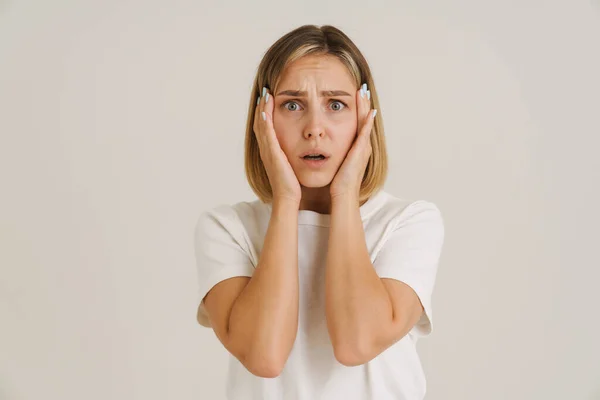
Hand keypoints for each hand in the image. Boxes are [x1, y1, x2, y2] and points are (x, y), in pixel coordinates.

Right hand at [253, 87, 301, 204]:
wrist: (288, 198)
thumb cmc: (293, 184)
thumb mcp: (292, 165)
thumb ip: (293, 155)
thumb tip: (303, 147)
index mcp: (271, 151)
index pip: (266, 127)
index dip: (266, 112)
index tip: (270, 98)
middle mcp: (266, 149)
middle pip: (260, 122)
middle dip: (262, 106)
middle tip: (265, 91)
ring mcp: (267, 151)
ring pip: (261, 124)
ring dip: (262, 108)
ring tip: (265, 94)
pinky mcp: (271, 153)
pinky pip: (266, 132)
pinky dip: (265, 119)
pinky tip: (267, 108)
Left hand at [330, 83, 376, 199]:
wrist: (343, 195)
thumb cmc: (338, 182)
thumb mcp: (336, 163)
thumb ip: (334, 153)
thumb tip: (324, 147)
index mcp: (356, 148)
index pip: (358, 124)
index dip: (357, 110)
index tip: (355, 96)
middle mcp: (363, 146)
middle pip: (364, 119)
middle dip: (363, 103)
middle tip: (362, 88)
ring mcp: (364, 148)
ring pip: (366, 122)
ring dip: (365, 107)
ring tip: (364, 92)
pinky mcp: (361, 152)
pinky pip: (365, 132)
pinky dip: (368, 121)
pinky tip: (369, 110)